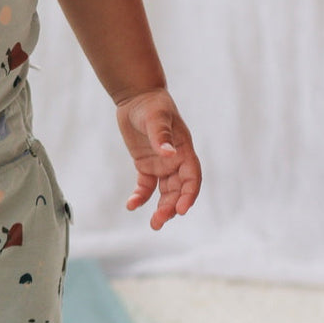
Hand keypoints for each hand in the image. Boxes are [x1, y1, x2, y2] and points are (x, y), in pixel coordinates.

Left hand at [115, 89, 201, 229]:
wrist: (136, 98)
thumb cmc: (151, 105)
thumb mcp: (156, 117)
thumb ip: (162, 135)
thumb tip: (168, 153)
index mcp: (184, 152)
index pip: (192, 179)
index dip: (189, 195)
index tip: (180, 209)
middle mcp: (175, 162)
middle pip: (178, 191)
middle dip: (171, 207)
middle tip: (159, 221)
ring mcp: (161, 165)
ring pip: (165, 193)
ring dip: (161, 208)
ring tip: (154, 224)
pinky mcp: (145, 165)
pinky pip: (145, 186)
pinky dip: (140, 197)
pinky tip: (131, 205)